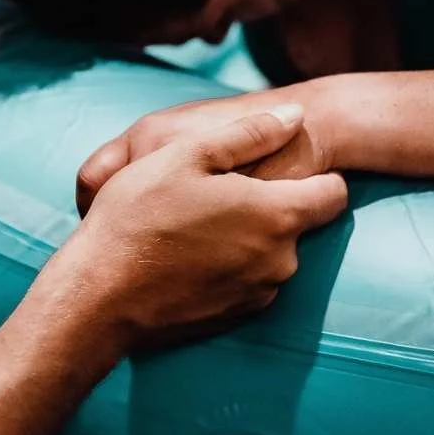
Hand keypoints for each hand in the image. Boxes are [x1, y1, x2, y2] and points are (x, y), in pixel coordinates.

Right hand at [53, 106, 347, 351]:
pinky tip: (186, 255)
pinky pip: (248, 280)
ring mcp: (259, 294)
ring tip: (193, 224)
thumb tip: (297, 117)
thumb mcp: (188, 156)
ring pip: (272, 252)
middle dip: (270, 204)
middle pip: (299, 223)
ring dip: (247, 237)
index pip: (335, 193)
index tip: (281, 166)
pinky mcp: (235, 318)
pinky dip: (229, 266)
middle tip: (214, 192)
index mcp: (277, 216)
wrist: (98, 298)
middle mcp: (281, 261)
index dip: (315, 174)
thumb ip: (251, 133)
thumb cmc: (138, 218)